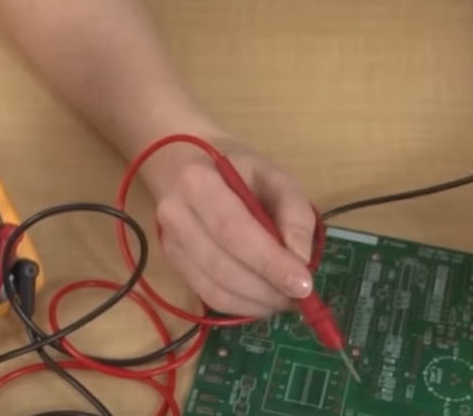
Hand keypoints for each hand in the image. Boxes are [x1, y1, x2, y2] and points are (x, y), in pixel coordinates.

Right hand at [144, 132, 315, 316]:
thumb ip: (294, 212)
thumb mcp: (276, 176)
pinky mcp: (173, 264)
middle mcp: (176, 214)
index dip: (269, 262)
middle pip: (221, 265)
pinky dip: (241, 305)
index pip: (233, 229)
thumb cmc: (240, 171)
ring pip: (213, 288)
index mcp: (199, 182)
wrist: (188, 167)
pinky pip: (208, 296)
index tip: (302, 284)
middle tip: (300, 298)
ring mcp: (169, 242)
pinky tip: (263, 300)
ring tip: (285, 300)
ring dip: (255, 302)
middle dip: (265, 288)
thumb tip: (301, 259)